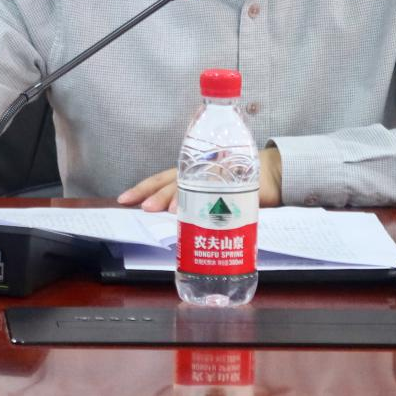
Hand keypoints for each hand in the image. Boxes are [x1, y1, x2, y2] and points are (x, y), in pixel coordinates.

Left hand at [118, 147, 282, 212]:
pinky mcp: (236, 180)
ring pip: (194, 184)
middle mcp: (200, 171)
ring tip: (169, 211)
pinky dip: (209, 199)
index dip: (142, 188)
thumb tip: (172, 224)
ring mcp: (217, 173)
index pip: (161, 180)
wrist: (272, 173)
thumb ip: (195, 204)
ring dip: (180, 198)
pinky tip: (200, 209)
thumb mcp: (212, 193)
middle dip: (157, 194)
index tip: (123, 199)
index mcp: (191, 174)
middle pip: (173, 180)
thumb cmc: (237, 184)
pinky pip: (220, 189)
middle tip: (143, 207)